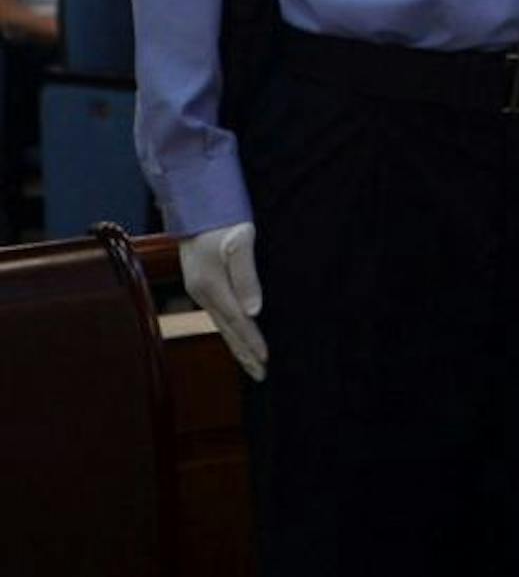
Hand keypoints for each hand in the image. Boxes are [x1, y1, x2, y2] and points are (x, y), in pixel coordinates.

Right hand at [179, 222, 267, 381]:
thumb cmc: (221, 217)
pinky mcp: (202, 283)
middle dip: (244, 354)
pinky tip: (237, 334)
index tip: (267, 362)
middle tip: (262, 376)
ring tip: (251, 364)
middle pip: (227, 330)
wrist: (194, 200)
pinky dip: (230, 330)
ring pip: (222, 325)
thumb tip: (254, 311)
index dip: (253, 342)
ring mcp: (200, 289)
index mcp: (211, 286)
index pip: (237, 322)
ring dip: (237, 345)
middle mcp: (202, 292)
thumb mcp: (239, 240)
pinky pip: (219, 314)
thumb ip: (246, 275)